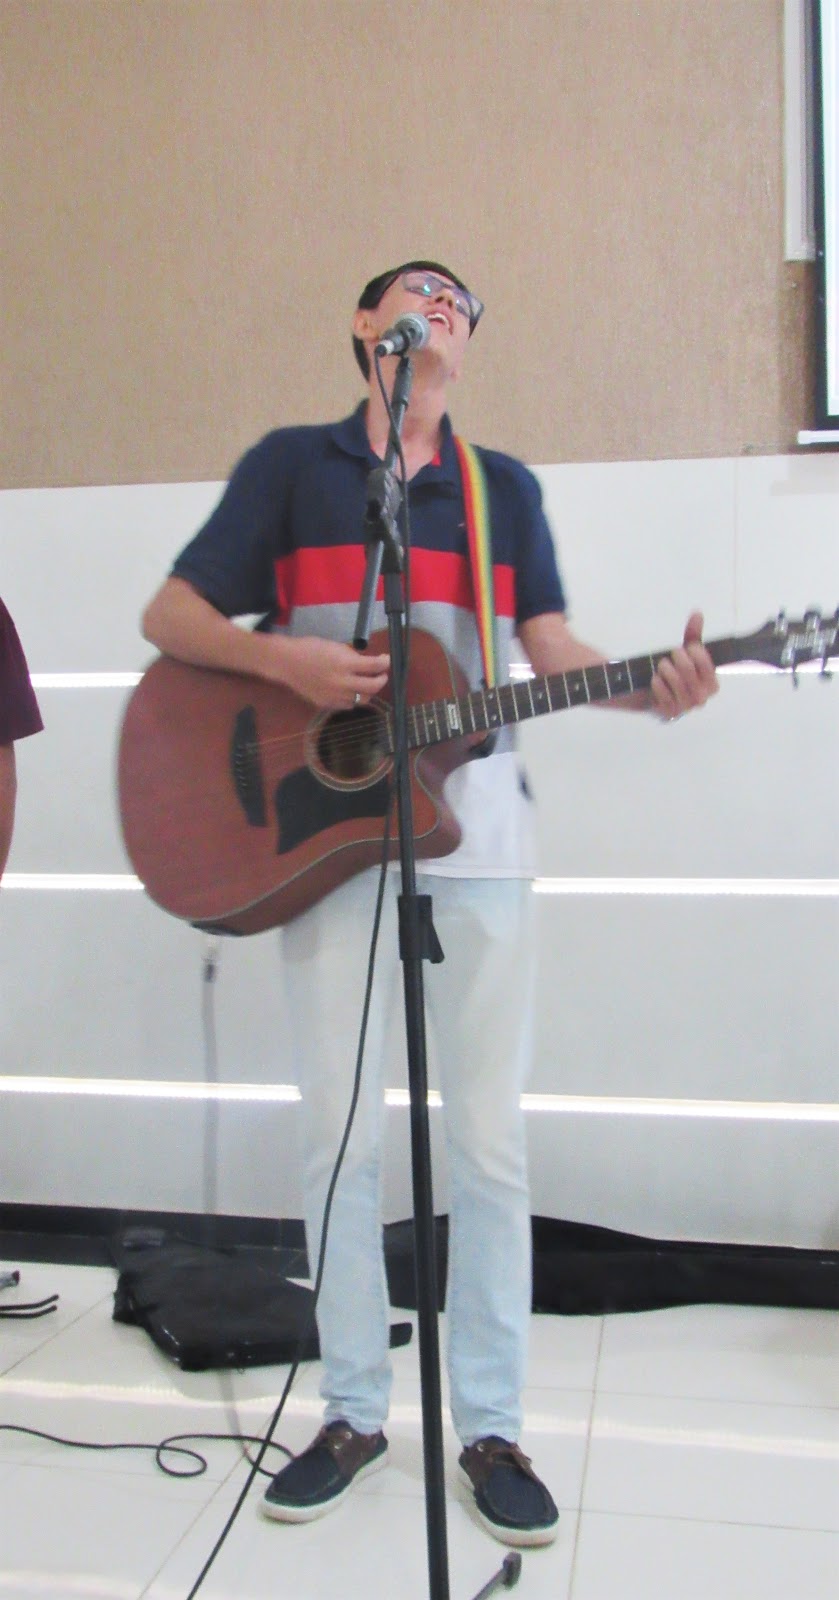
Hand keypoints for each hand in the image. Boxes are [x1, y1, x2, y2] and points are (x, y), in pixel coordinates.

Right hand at [265, 634, 390, 709]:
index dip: (385, 662)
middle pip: (373, 687)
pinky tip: (351, 691)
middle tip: (382, 674)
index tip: (386, 660)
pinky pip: (348, 705)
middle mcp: (342, 682)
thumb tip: (368, 663)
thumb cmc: (311, 649)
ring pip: (362, 699)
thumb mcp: (336, 647)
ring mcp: (334, 696)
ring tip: (367, 683)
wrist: (287, 662)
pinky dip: (353, 698)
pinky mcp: (327, 704)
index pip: (374, 666)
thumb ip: (353, 656)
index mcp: (344, 664)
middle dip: (382, 679)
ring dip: (368, 691)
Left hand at [649, 612, 718, 720]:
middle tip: (671, 655)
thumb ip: (693, 635)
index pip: (706, 665)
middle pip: (688, 671)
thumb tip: (697, 613)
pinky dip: (657, 682)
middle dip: (677, 658)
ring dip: (665, 669)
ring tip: (662, 666)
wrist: (652, 693)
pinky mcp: (669, 713)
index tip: (686, 648)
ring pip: (675, 681)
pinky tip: (656, 680)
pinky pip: (662, 692)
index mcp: (712, 685)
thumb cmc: (674, 672)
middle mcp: (702, 699)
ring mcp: (685, 707)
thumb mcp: (685, 653)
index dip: (694, 652)